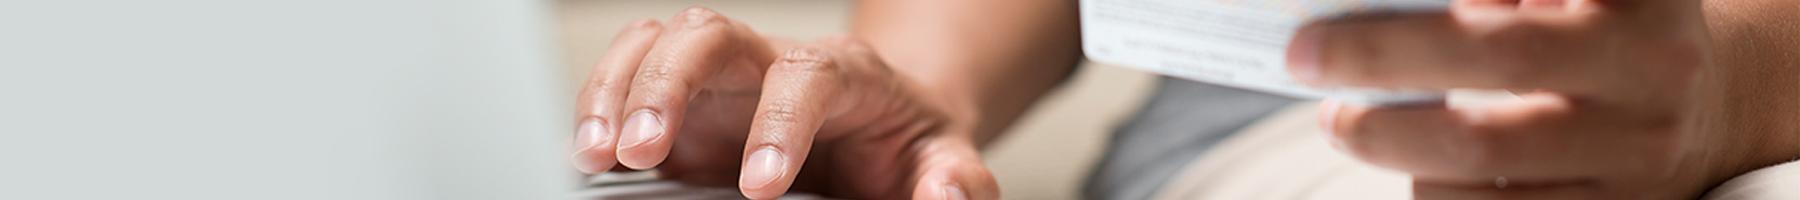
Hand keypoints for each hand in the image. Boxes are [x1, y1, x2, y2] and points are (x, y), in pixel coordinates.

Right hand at [569, 7, 996, 199]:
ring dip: (618, 90)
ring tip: (597, 154)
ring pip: (660, 43)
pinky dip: (597, 104)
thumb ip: (955, 180)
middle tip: (644, 151)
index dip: (779, 123)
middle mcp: (771, 64)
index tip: (760, 187)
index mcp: (844, 75)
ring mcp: (720, 81)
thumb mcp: (946, 162)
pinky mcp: (682, 106)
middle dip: (669, 85)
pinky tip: (588, 152)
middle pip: (712, 34)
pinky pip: (628, 75)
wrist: (882, 131)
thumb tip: (947, 198)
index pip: (806, 76)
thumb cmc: (907, 146)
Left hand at [1291, 0, 1795, 198]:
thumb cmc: (1592, 29)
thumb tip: (1362, 13)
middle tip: (1306, 57)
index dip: (1434, 17)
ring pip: (1482, 159)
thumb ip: (1482, 0)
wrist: (1705, 107)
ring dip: (1391, 140)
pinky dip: (1431, 189)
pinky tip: (1406, 162)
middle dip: (1383, 56)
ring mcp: (1639, 153)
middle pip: (1499, 57)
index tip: (1347, 7)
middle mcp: (1651, 66)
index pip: (1516, 11)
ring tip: (1346, 121)